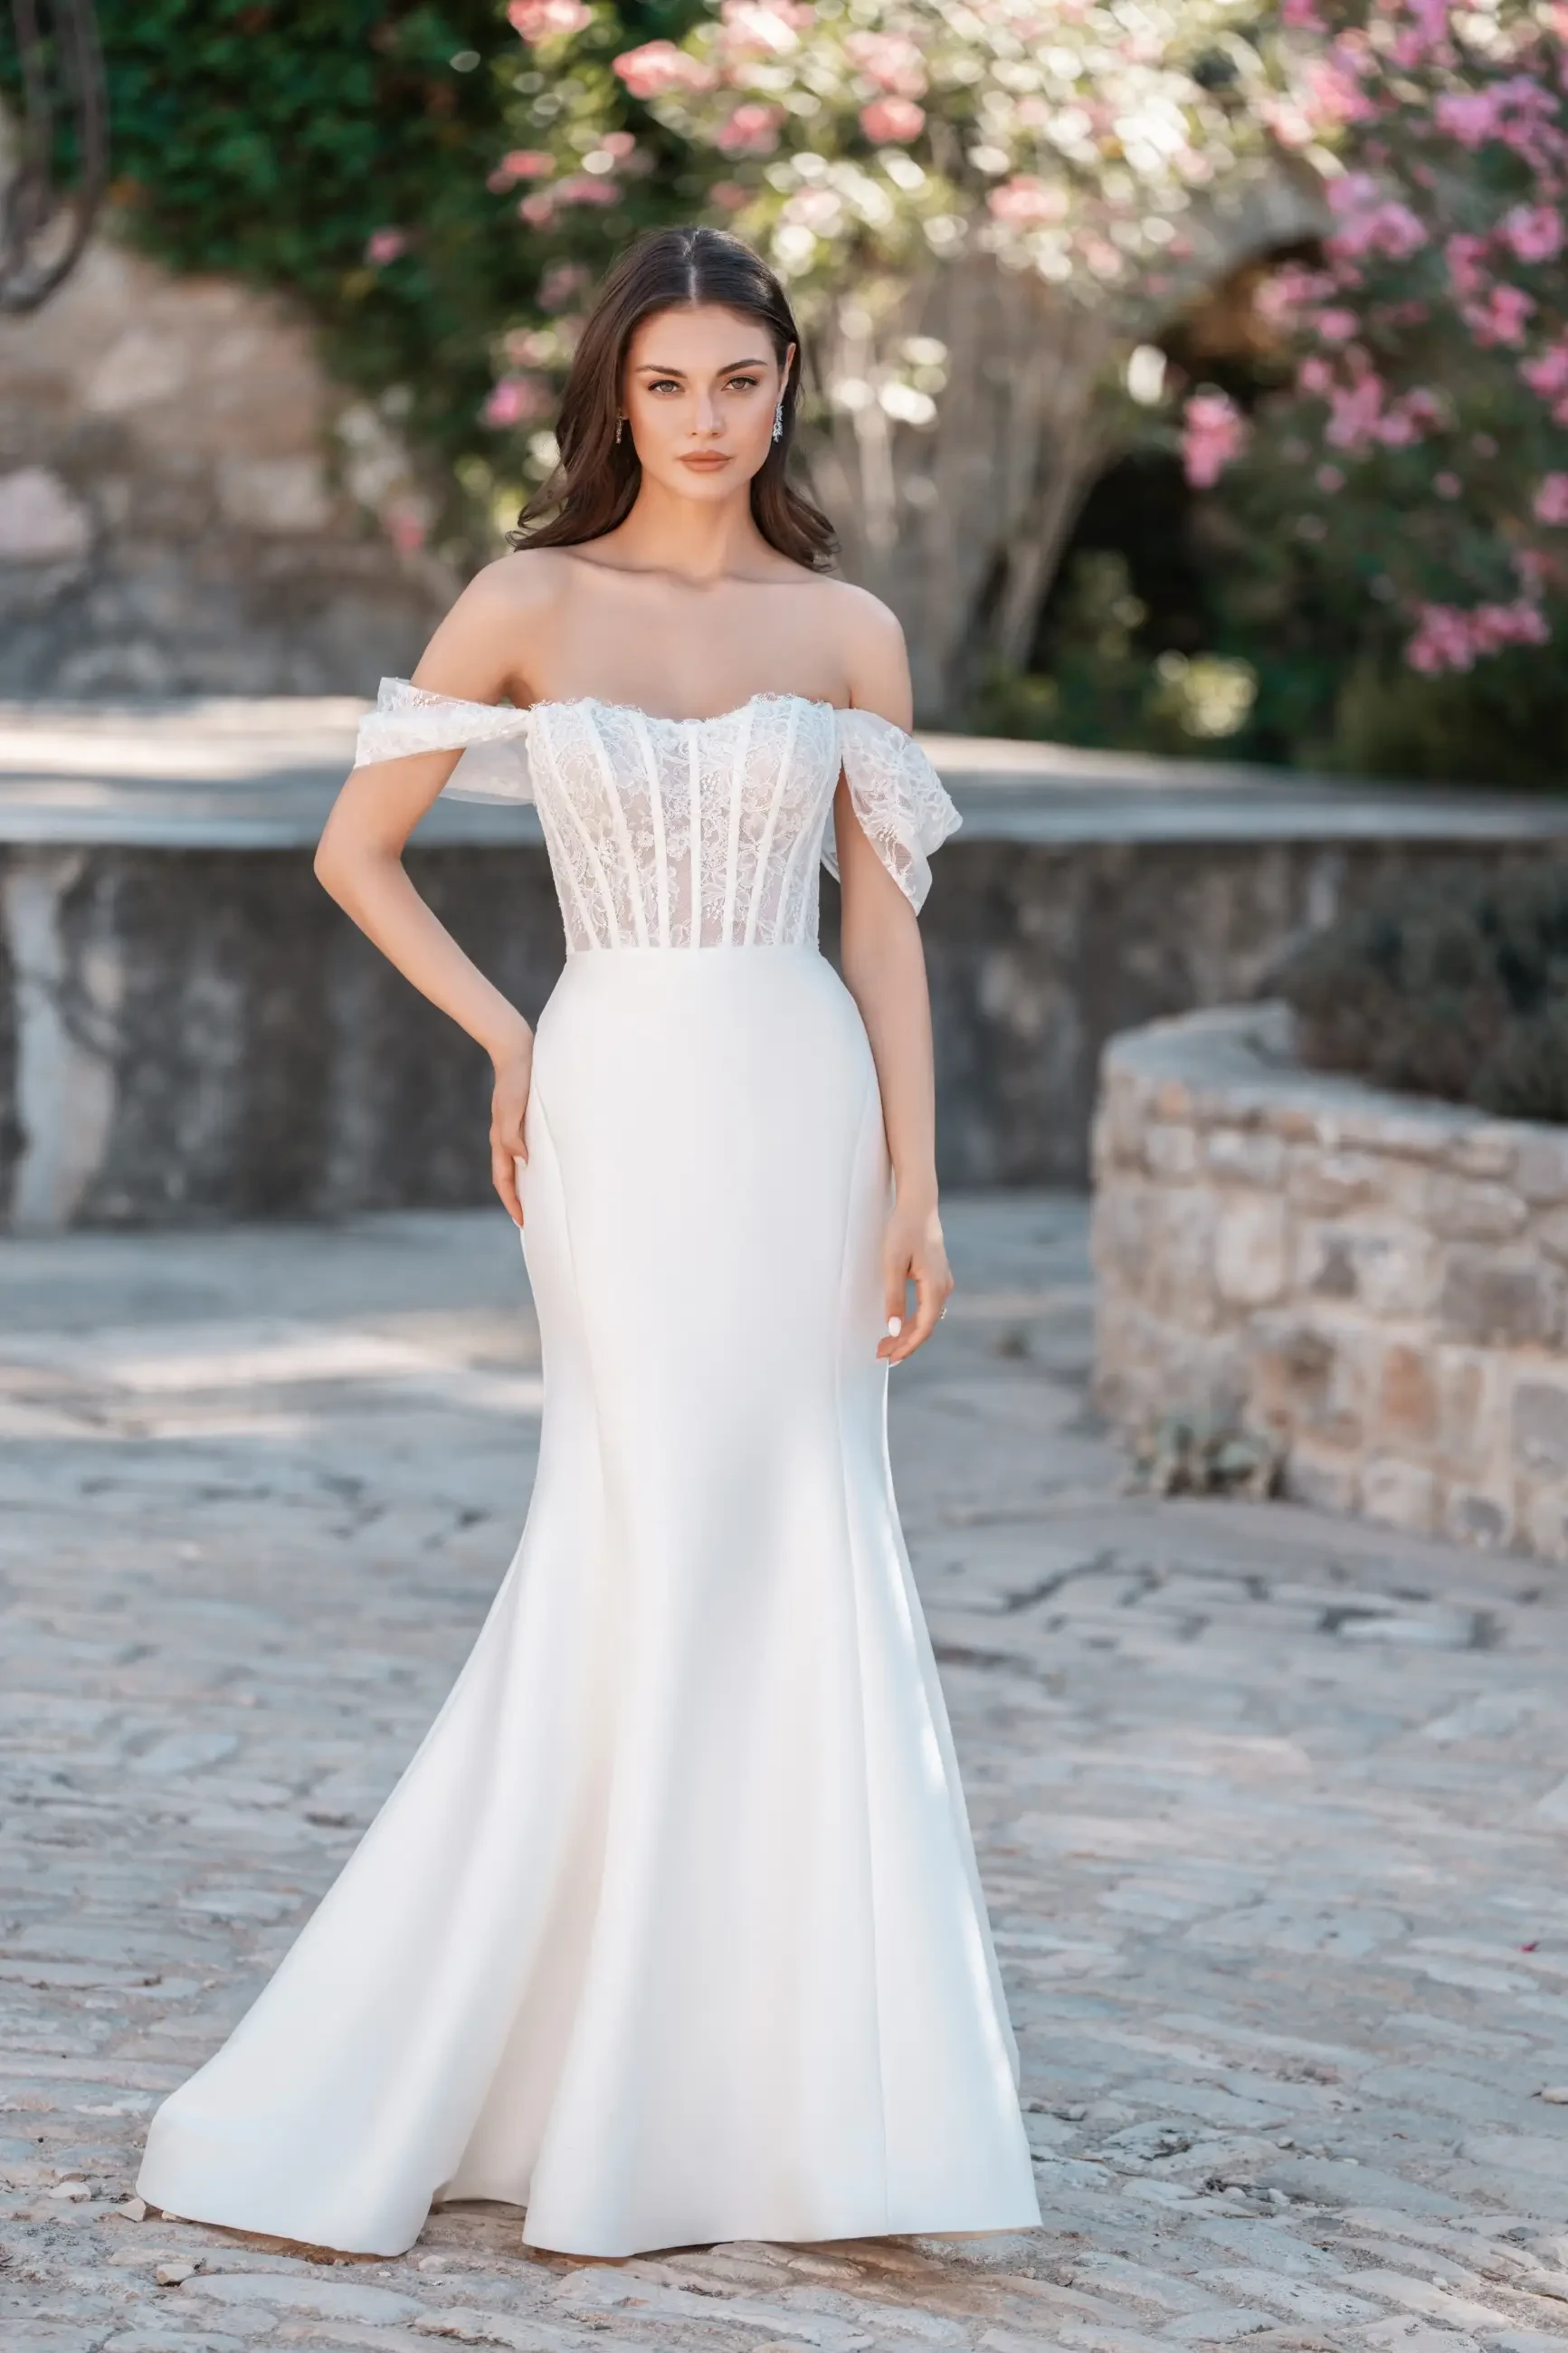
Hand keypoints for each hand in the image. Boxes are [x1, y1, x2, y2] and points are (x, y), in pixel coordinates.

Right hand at [490, 1033, 533, 1227]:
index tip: (523, 1223)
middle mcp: (504, 1137)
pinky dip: (529, 1165)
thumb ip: (514, 1134)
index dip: (513, 1203)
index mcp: (501, 1139)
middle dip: (517, 1200)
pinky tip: (541, 1165)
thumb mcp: (515, 1108)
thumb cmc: (517, 1079)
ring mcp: (512, 1128)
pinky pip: (523, 1149)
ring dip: (524, 1184)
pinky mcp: (521, 1119)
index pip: (504, 1180)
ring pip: (515, 1164)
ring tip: (537, 1200)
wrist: (515, 1049)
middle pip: (508, 1177)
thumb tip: (523, 1162)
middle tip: (530, 1220)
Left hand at [878, 1192, 952, 1364]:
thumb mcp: (892, 1264)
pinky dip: (912, 1319)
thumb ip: (893, 1298)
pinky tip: (898, 1323)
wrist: (918, 1204)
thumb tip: (893, 1329)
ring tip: (886, 1343)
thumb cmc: (903, 1230)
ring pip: (927, 1316)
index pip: (922, 1328)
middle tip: (882, 1354)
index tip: (888, 1357)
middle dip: (904, 1343)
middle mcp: (943, 1287)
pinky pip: (927, 1306)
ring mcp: (943, 1281)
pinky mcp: (937, 1276)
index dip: (906, 1346)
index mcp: (935, 1287)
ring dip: (907, 1332)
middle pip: (925, 1325)